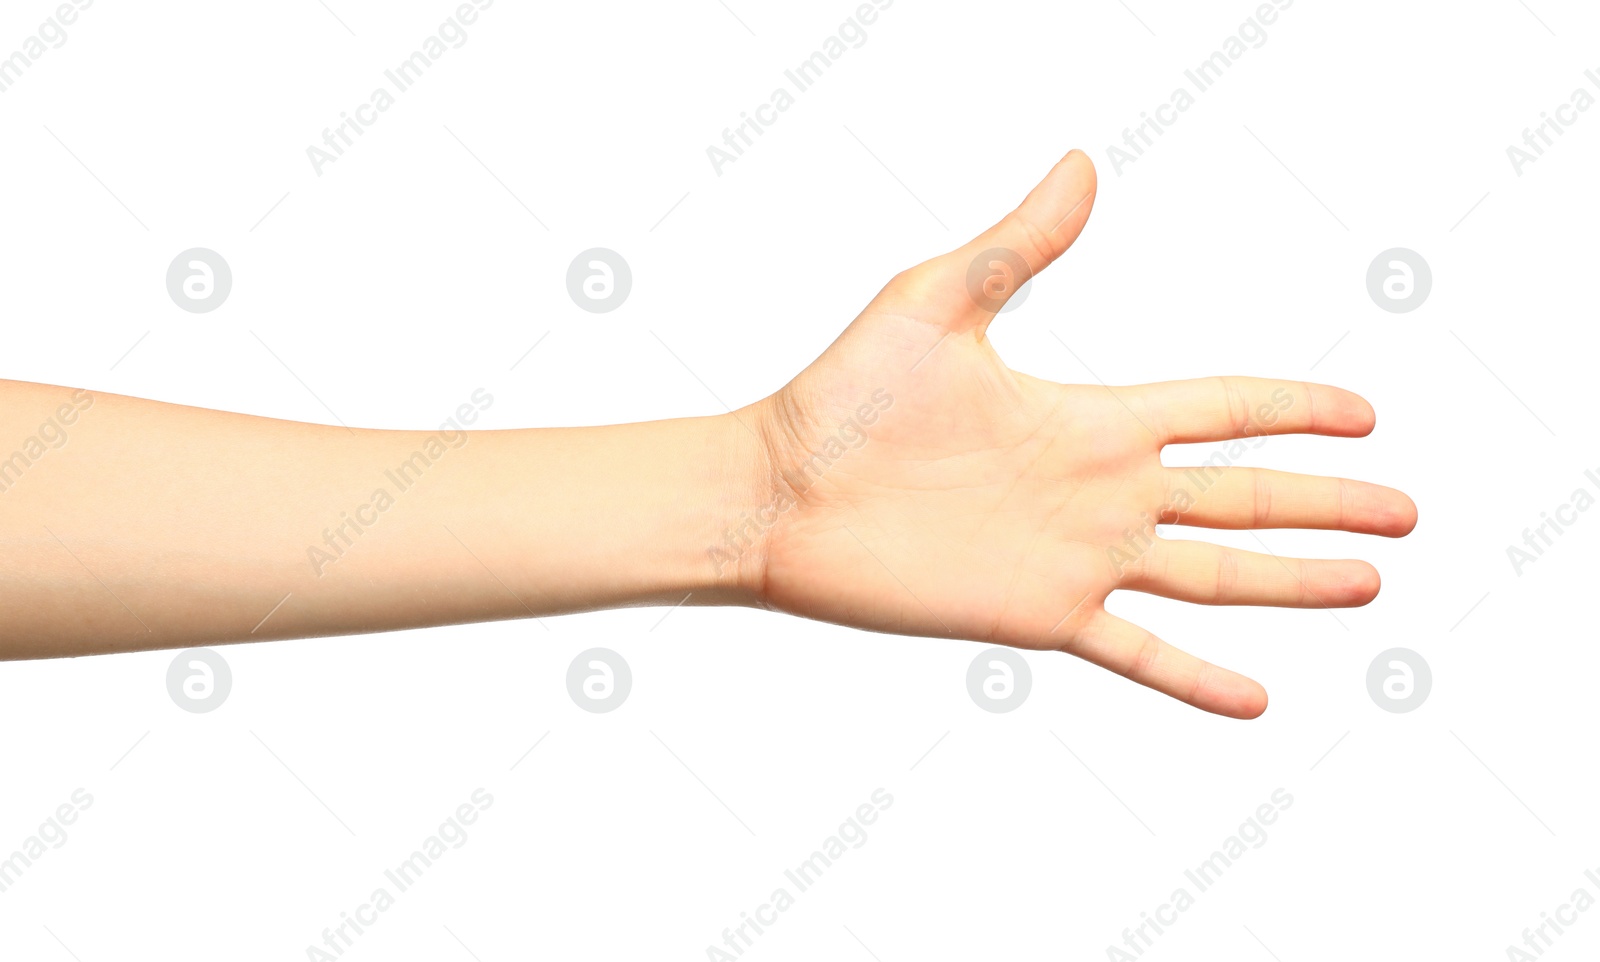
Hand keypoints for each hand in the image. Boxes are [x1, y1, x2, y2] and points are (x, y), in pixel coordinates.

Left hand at [738, 150, 1416, 718]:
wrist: (778, 494)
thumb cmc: (843, 396)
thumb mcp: (937, 304)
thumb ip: (1018, 249)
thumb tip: (1081, 164)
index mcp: (1087, 416)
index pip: (1217, 408)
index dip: (1291, 409)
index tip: (1362, 414)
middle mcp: (1097, 489)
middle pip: (1239, 495)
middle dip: (1323, 500)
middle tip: (1404, 510)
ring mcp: (1074, 556)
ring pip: (1211, 575)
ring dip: (1291, 582)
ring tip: (1368, 584)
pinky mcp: (1037, 614)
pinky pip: (1134, 649)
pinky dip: (1194, 675)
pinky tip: (1254, 697)